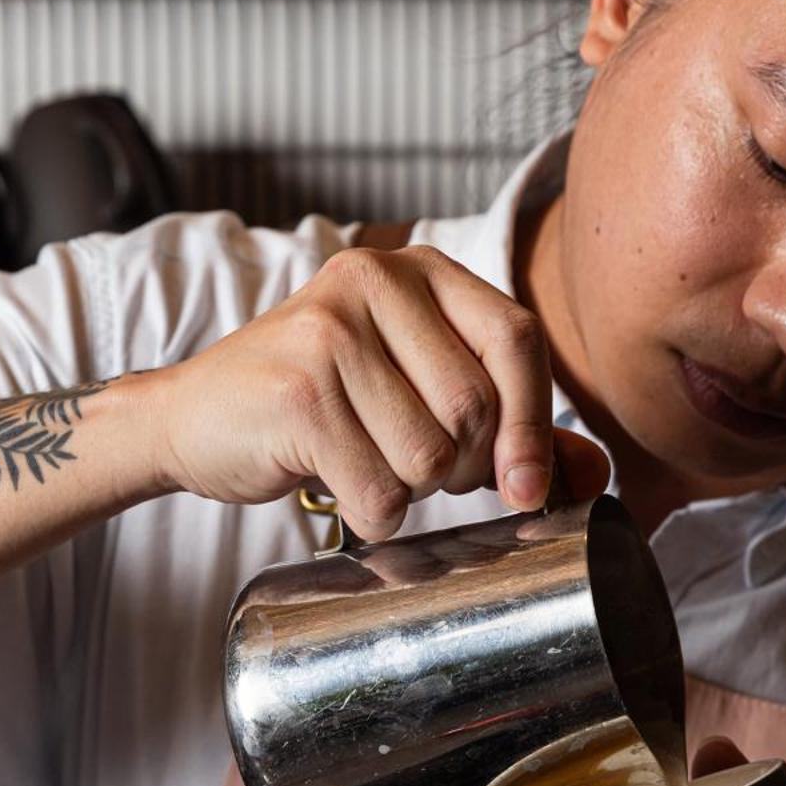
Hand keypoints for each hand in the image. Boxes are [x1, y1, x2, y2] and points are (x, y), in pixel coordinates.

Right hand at [148, 243, 609, 540]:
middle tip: (408, 464)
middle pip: (476, 408)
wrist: (189, 419)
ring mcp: (330, 334)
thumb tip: (596, 475)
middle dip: (458, 467)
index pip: (516, 339)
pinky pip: (378, 491)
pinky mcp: (298, 394)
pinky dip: (367, 515)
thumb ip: (507, 426)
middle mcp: (373, 282)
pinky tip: (331, 486)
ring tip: (360, 464)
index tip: (526, 487)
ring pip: (429, 457)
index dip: (534, 423)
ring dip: (407, 492)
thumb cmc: (313, 407)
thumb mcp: (413, 394)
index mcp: (415, 270)